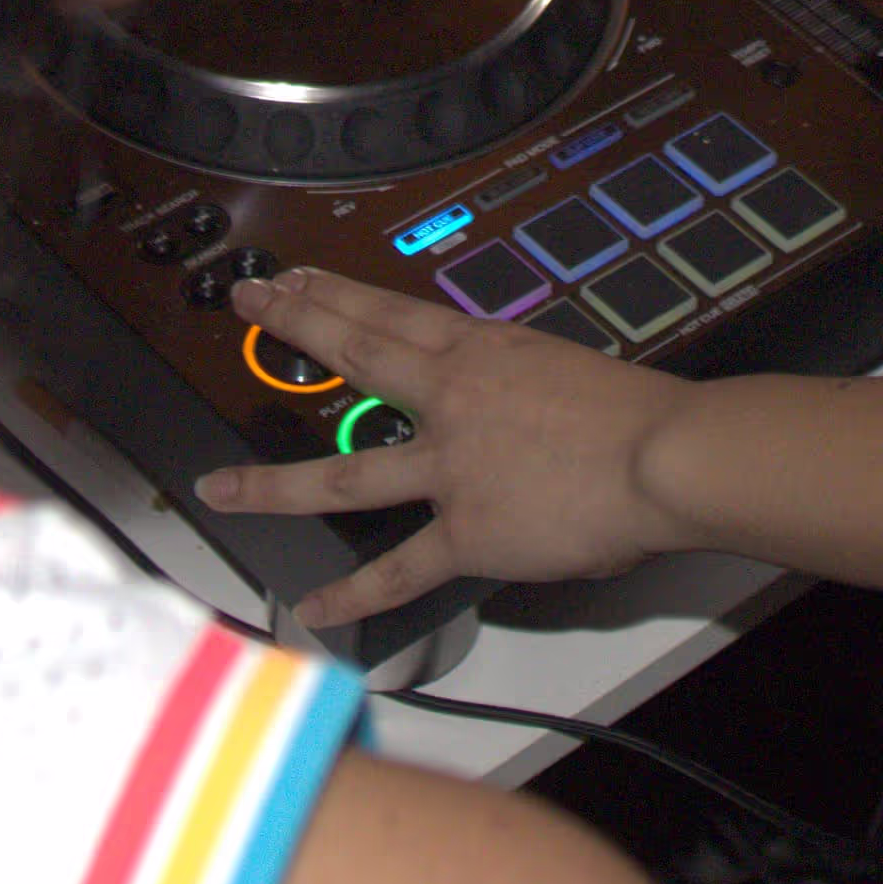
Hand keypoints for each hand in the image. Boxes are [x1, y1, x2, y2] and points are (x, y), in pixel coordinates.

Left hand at [198, 267, 687, 629]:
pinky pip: (397, 569)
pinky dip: (352, 593)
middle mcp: (450, 398)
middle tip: (245, 305)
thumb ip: (516, 387)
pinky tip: (312, 604)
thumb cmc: (635, 414)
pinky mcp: (465, 531)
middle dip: (291, 326)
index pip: (388, 311)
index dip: (332, 292)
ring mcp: (449, 466)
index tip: (292, 278)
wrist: (662, 455)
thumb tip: (503, 413)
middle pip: (353, 354)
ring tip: (220, 488)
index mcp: (480, 351)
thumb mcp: (562, 368)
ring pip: (343, 475)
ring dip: (273, 484)